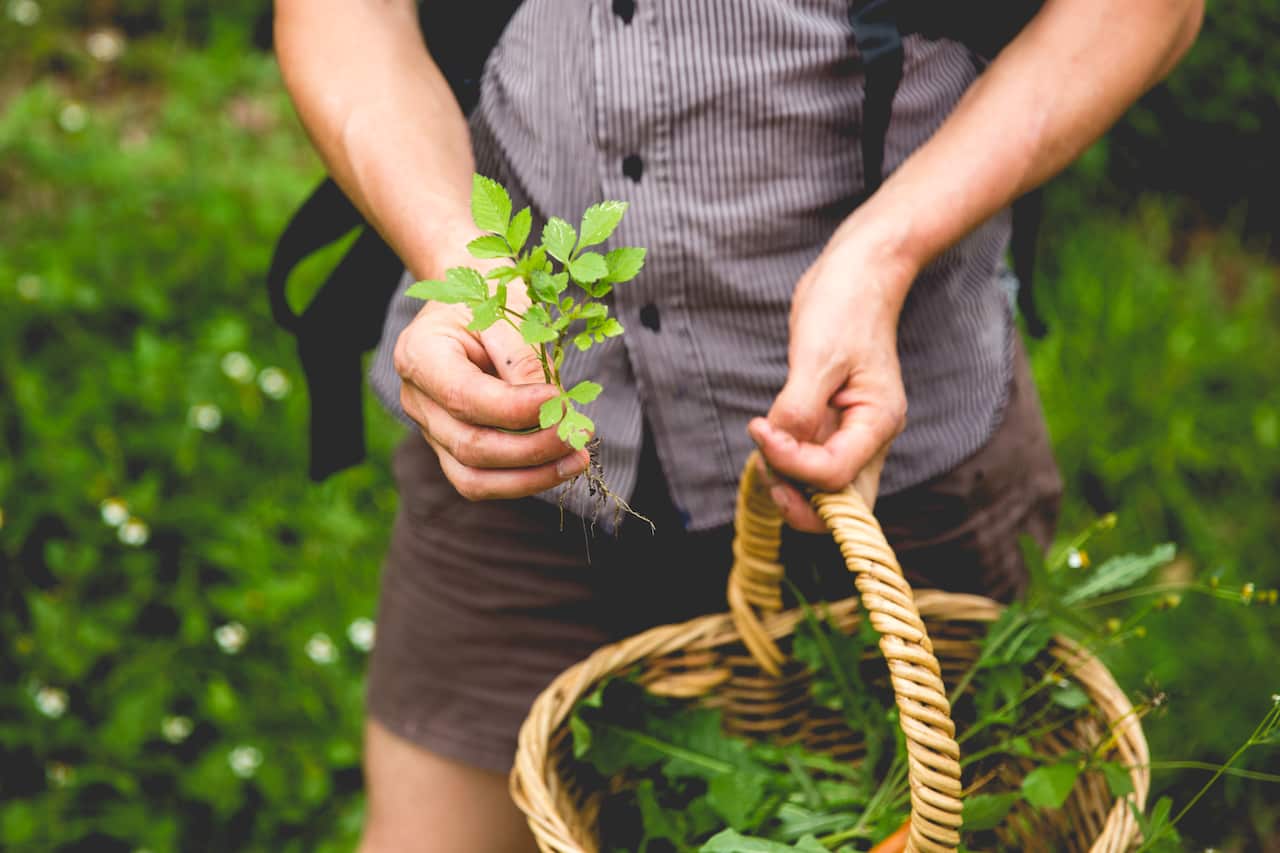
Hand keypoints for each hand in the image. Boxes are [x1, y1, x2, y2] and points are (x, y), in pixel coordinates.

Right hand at [393, 256, 589, 500]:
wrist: (468, 304)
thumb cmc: (489, 299)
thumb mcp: (508, 313)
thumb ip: (525, 360)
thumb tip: (553, 410)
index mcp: (419, 355)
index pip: (465, 397)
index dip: (515, 409)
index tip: (560, 401)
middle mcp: (417, 400)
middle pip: (469, 446)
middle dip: (531, 449)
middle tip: (577, 435)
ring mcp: (430, 431)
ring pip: (472, 479)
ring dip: (531, 477)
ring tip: (576, 461)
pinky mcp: (450, 450)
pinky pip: (482, 482)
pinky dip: (523, 481)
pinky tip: (559, 466)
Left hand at [747, 233, 912, 531]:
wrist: (858, 276)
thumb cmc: (844, 307)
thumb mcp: (817, 356)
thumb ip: (798, 407)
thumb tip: (779, 446)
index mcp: (878, 423)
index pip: (834, 477)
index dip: (790, 465)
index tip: (759, 429)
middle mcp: (870, 438)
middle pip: (840, 506)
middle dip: (797, 500)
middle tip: (763, 465)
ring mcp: (852, 435)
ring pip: (824, 491)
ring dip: (787, 480)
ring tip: (763, 439)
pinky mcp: (833, 426)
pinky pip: (812, 464)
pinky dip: (787, 462)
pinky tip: (769, 436)